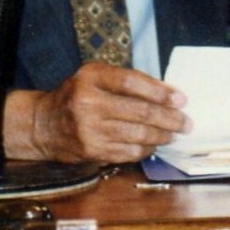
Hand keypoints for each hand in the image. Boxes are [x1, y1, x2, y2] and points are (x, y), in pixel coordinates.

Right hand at [5, 62, 191, 163]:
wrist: (43, 124)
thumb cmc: (78, 96)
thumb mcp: (96, 78)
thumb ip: (127, 81)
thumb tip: (168, 93)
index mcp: (91, 77)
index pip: (130, 82)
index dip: (159, 91)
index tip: (180, 99)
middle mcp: (88, 102)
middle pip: (139, 111)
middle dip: (169, 119)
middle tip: (186, 123)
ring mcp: (89, 130)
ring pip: (137, 135)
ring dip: (161, 136)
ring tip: (174, 134)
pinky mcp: (91, 151)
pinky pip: (128, 152)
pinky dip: (145, 149)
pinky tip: (153, 145)